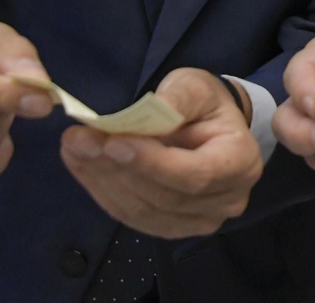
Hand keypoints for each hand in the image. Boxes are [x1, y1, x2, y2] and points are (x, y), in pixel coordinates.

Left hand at [60, 68, 262, 238]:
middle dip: (116, 168)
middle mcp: (226, 201)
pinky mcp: (172, 228)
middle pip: (164, 196)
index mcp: (240, 163)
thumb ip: (177, 98)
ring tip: (74, 148)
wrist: (211, 127)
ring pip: (143, 212)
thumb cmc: (206, 104)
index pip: (194, 175)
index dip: (151, 163)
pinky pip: (132, 218)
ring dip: (102, 180)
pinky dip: (102, 192)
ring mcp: (199, 222)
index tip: (112, 142)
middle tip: (78, 139)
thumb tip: (152, 111)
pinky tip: (82, 166)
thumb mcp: (196, 86)